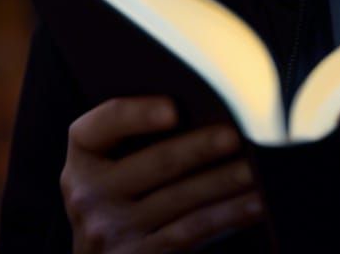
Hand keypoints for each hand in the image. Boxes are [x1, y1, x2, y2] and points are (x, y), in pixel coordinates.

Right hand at [60, 96, 264, 252]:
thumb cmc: (124, 190)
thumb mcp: (114, 161)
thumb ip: (141, 134)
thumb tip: (209, 105)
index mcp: (84, 156)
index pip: (104, 124)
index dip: (138, 114)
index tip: (175, 109)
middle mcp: (89, 195)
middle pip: (156, 162)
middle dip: (201, 147)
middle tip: (237, 135)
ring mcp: (110, 233)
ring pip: (181, 198)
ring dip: (224, 181)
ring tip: (256, 167)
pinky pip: (191, 231)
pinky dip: (229, 214)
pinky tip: (256, 202)